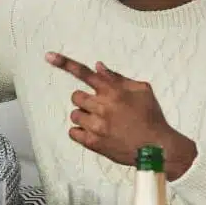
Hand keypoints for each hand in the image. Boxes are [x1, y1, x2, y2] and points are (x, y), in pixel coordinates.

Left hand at [47, 52, 196, 178]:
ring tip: (101, 122)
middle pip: (76, 97)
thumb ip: (118, 78)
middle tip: (100, 108)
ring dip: (84, 116)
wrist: (157, 148)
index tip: (48, 56)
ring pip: (74, 114)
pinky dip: (81, 132)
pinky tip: (95, 133)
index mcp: (114, 92)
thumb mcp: (142, 91)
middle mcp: (102, 107)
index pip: (86, 74)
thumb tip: (98, 66)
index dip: (65, 63)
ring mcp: (96, 126)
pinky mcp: (93, 143)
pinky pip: (73, 132)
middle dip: (86, 100)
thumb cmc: (151, 117)